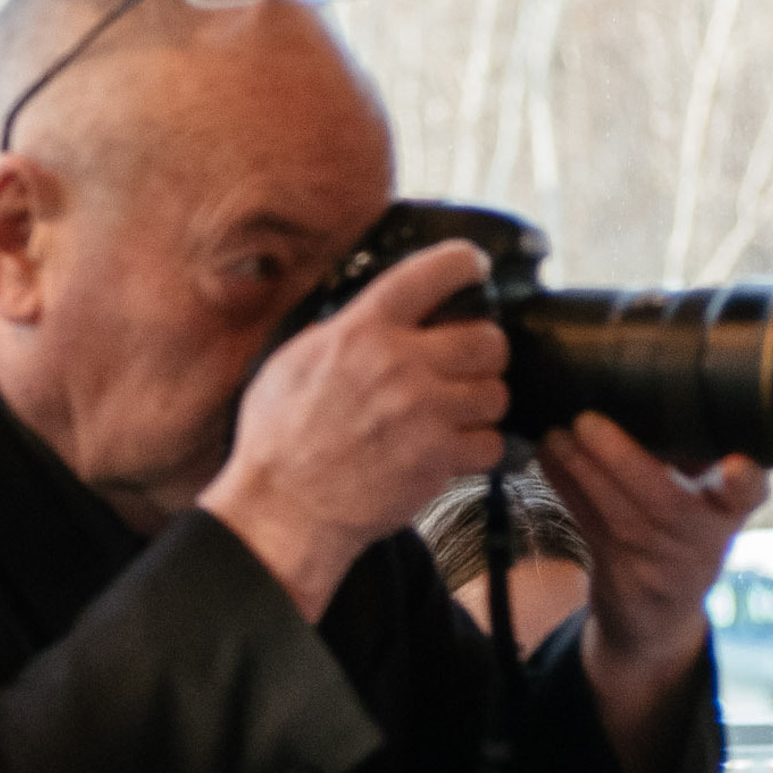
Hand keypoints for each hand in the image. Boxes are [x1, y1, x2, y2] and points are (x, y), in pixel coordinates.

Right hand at [203, 239, 509, 617]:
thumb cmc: (277, 440)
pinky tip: (447, 450)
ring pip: (495, 393)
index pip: (436, 271)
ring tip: (450, 415)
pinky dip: (475, 449)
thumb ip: (339, 332)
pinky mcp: (439, 458)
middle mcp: (400, 364)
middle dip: (480, 353)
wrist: (282, 508)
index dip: (465, 264)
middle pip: (488, 338)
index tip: (472, 269)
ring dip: (478, 404)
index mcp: (362, 330)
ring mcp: (425, 412)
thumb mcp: (290, 363)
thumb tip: (372, 315)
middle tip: (462, 366)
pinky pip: (490, 442)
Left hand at [540, 412, 765, 691]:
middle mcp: (702, 540)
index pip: (747, 497)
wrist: (657, 611)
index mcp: (730, 511)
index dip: (743, 483)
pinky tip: (546, 456)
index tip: (737, 467)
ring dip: (581, 472)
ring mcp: (660, 563)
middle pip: (667, 506)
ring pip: (618, 519)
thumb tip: (659, 383)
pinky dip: (565, 488)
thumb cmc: (685, 530)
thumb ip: (695, 457)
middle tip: (586, 421)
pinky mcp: (619, 574)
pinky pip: (588, 526)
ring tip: (556, 436)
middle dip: (624, 462)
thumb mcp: (708, 499)